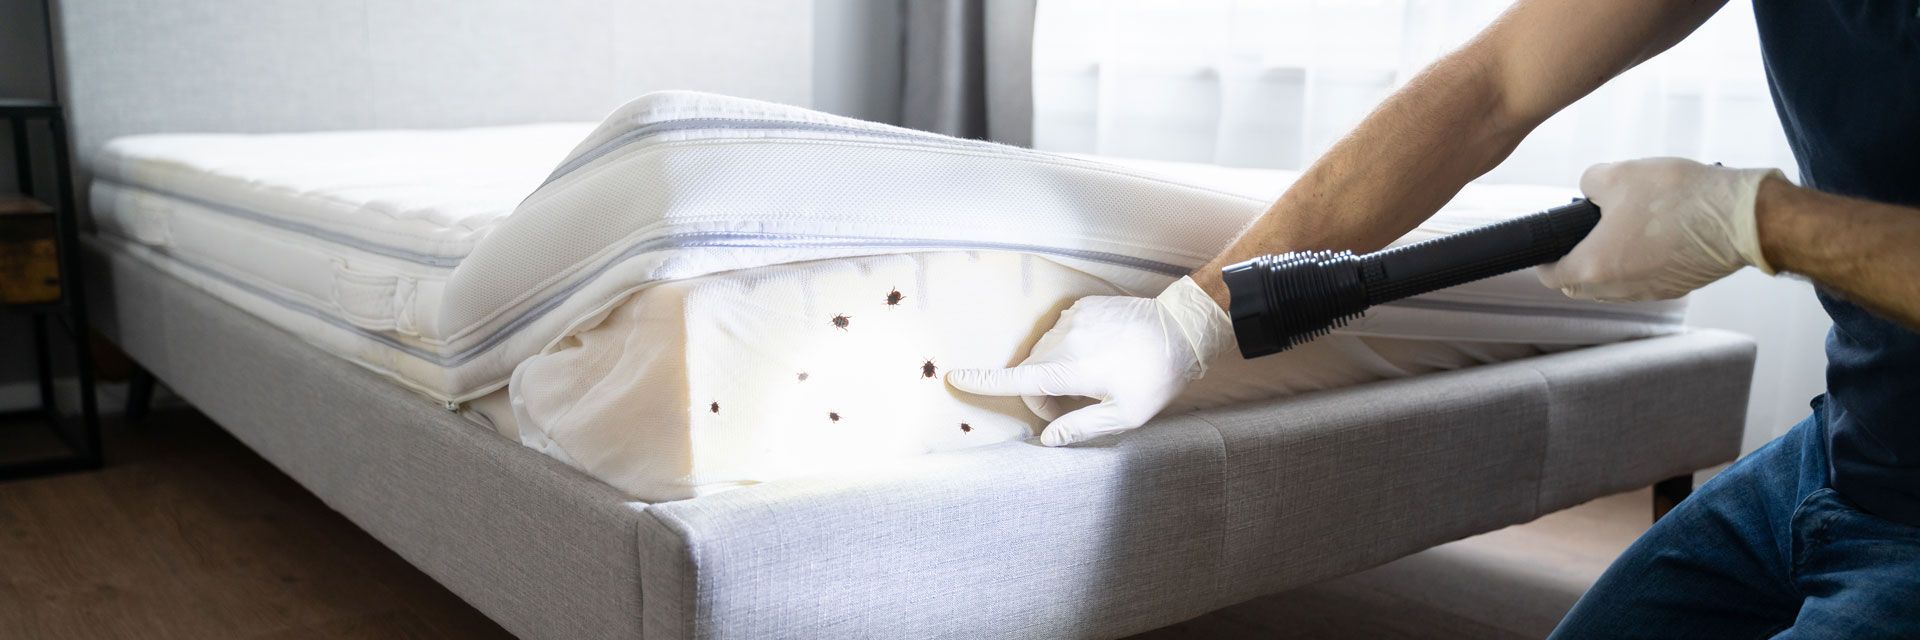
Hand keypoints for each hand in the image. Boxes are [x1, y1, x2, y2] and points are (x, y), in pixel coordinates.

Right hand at [945, 276, 1233, 446]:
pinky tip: (1100, 355)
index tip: (954, 378)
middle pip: (1032, 372)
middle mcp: (1064, 340)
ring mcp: (1072, 319)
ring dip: (1055, 371)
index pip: (1016, 380)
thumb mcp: (1125, 415)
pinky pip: (1062, 333)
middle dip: (1044, 395)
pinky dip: (1069, 349)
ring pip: (1045, 353)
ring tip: (1093, 380)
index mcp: (1070, 369)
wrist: (1182, 328)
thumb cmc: (1156, 377)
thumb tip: (1048, 439)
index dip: (982, 383)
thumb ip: (1081, 428)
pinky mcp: (1083, 307)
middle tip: (1076, 408)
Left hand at [1538, 158, 1784, 300]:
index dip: (1546, 257)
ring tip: (1623, 227)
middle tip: (1585, 232)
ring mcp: (1649, 292)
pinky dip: (1638, 264)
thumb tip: (1588, 191)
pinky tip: (1654, 234)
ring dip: (1609, 263)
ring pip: (1612, 285)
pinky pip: (1643, 281)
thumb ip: (1588, 183)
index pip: (1552, 275)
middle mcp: (1618, 289)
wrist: (1742, 218)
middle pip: (1579, 285)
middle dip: (1575, 261)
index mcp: (1595, 267)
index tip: (1552, 242)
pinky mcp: (1676, 287)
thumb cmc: (1678, 197)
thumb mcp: (1618, 174)